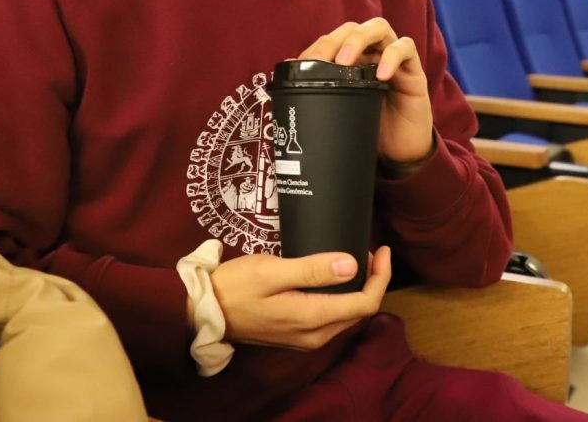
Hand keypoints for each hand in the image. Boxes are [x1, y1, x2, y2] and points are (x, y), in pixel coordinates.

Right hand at [210, 247, 390, 349]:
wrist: (205, 313)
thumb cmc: (236, 286)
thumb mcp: (273, 270)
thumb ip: (313, 269)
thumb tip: (352, 264)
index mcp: (313, 318)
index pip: (365, 303)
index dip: (380, 276)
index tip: (381, 249)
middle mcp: (315, 335)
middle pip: (360, 311)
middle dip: (372, 281)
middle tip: (370, 251)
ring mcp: (306, 339)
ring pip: (347, 316)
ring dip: (358, 290)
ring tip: (356, 260)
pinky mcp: (296, 335)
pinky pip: (331, 318)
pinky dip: (341, 298)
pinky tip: (334, 279)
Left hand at [299, 18, 433, 165]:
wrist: (400, 152)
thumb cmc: (371, 127)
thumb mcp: (342, 109)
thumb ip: (320, 88)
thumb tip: (288, 65)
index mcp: (353, 60)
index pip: (333, 38)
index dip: (317, 46)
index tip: (302, 64)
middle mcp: (372, 53)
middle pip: (352, 27)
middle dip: (333, 40)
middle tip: (319, 60)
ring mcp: (394, 59)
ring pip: (378, 27)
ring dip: (357, 39)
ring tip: (344, 62)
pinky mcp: (414, 70)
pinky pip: (406, 47)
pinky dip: (392, 56)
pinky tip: (380, 74)